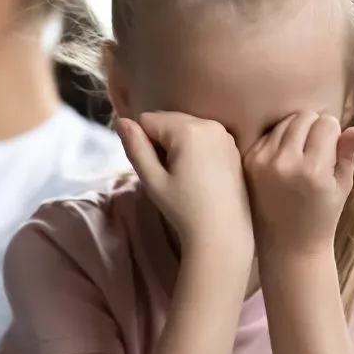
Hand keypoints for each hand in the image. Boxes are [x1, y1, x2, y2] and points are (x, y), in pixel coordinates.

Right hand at [116, 112, 252, 259]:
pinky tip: (199, 175)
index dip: (144, 144)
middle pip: (168, 120)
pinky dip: (195, 148)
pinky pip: (203, 136)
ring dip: (177, 144)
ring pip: (185, 127)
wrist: (222, 233)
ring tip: (184, 176)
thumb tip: (120, 121)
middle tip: (169, 175)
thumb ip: (135, 147)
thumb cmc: (184, 208)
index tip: (156, 169)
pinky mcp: (233, 146)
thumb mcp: (152, 180)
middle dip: (161, 141)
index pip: (147, 120)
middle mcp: (209, 124)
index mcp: (187, 129)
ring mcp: (224, 134)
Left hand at [244, 112, 353, 258]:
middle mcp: (284, 163)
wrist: (287, 247)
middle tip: (317, 151)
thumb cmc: (321, 218)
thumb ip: (348, 154)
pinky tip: (285, 162)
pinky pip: (267, 135)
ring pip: (284, 123)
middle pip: (303, 117)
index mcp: (313, 170)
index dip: (334, 133)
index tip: (333, 150)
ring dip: (296, 131)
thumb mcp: (342, 187)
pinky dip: (278, 141)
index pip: (326, 123)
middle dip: (315, 126)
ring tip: (301, 156)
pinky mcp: (248, 163)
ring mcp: (262, 162)